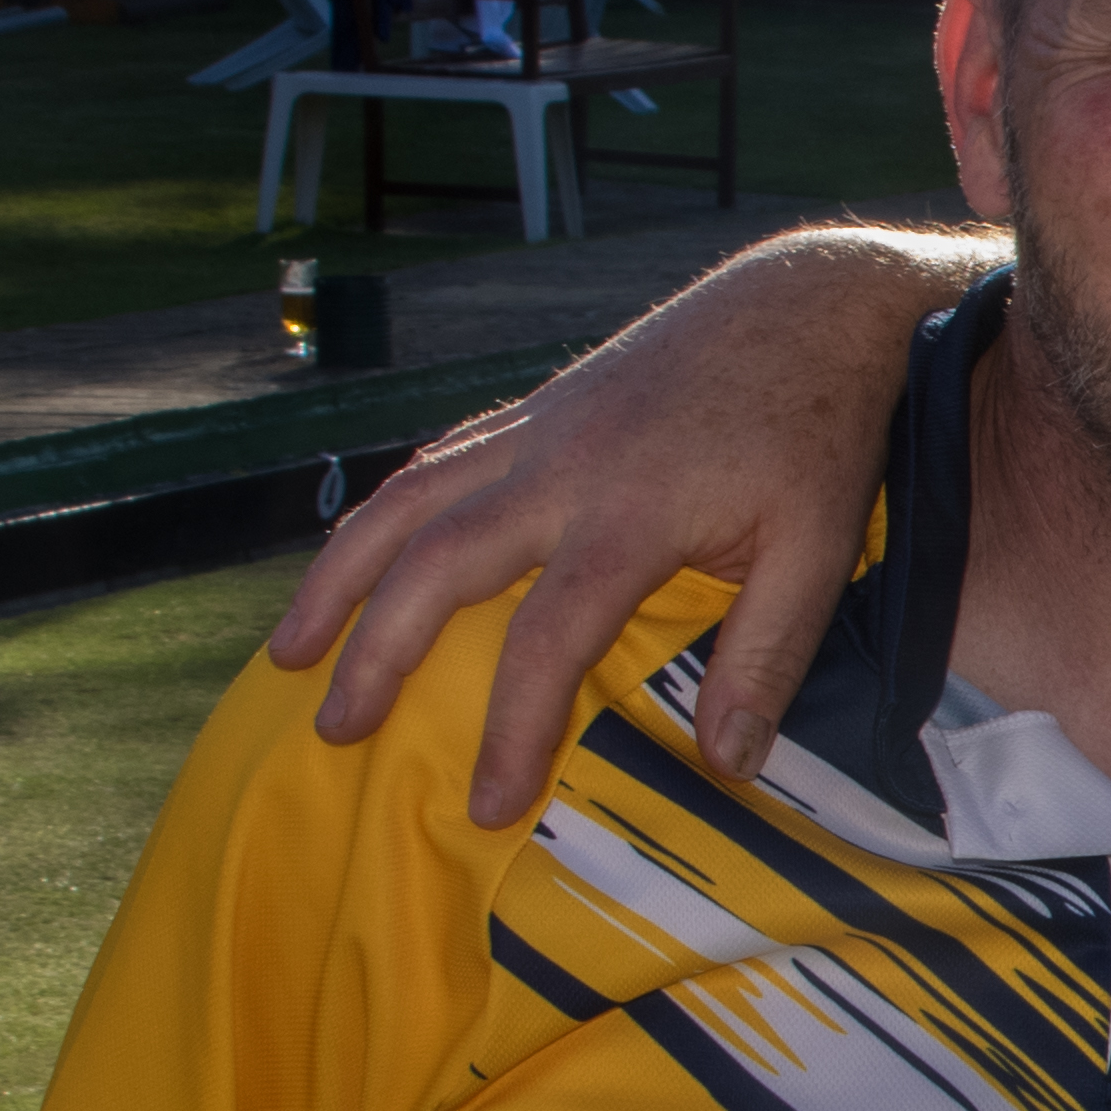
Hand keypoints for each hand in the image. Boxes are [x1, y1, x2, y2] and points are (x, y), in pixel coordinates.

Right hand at [267, 225, 990, 823]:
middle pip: (434, 563)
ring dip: (339, 575)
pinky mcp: (537, 409)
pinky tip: (363, 556)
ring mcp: (537, 430)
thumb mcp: (817, 551)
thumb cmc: (818, 431)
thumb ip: (769, 657)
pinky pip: (437, 463)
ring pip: (407, 501)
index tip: (489, 805)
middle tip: (334, 729)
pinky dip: (387, 513)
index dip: (510, 727)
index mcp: (630, 514)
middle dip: (374, 652)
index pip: (546, 639)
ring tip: (292, 650)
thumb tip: (726, 763)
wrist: (807, 305)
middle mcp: (559, 469)